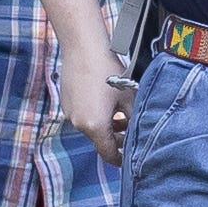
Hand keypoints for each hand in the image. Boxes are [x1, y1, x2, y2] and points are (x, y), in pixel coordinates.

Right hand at [59, 46, 135, 166]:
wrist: (83, 47)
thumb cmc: (107, 70)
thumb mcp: (129, 97)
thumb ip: (134, 120)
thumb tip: (141, 133)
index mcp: (95, 127)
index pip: (108, 154)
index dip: (120, 159)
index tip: (127, 159)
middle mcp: (79, 124)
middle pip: (100, 140)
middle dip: (115, 137)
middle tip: (128, 128)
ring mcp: (70, 113)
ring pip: (91, 127)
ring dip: (104, 124)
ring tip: (118, 111)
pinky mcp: (66, 102)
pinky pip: (82, 115)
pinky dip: (93, 113)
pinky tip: (103, 98)